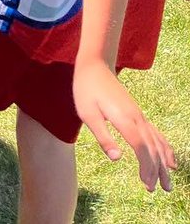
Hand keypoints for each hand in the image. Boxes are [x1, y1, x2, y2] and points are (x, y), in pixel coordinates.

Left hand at [73, 59, 175, 191]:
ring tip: (167, 184)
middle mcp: (137, 118)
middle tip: (155, 191)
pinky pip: (157, 135)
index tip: (147, 185)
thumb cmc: (86, 90)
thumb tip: (116, 158)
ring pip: (157, 143)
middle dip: (155, 171)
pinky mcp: (138, 114)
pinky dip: (165, 149)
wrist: (95, 67)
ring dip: (163, 164)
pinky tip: (170, 162)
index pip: (142, 149)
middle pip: (153, 149)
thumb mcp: (87, 114)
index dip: (146, 168)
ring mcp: (140, 116)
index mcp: (125, 119)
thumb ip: (102, 137)